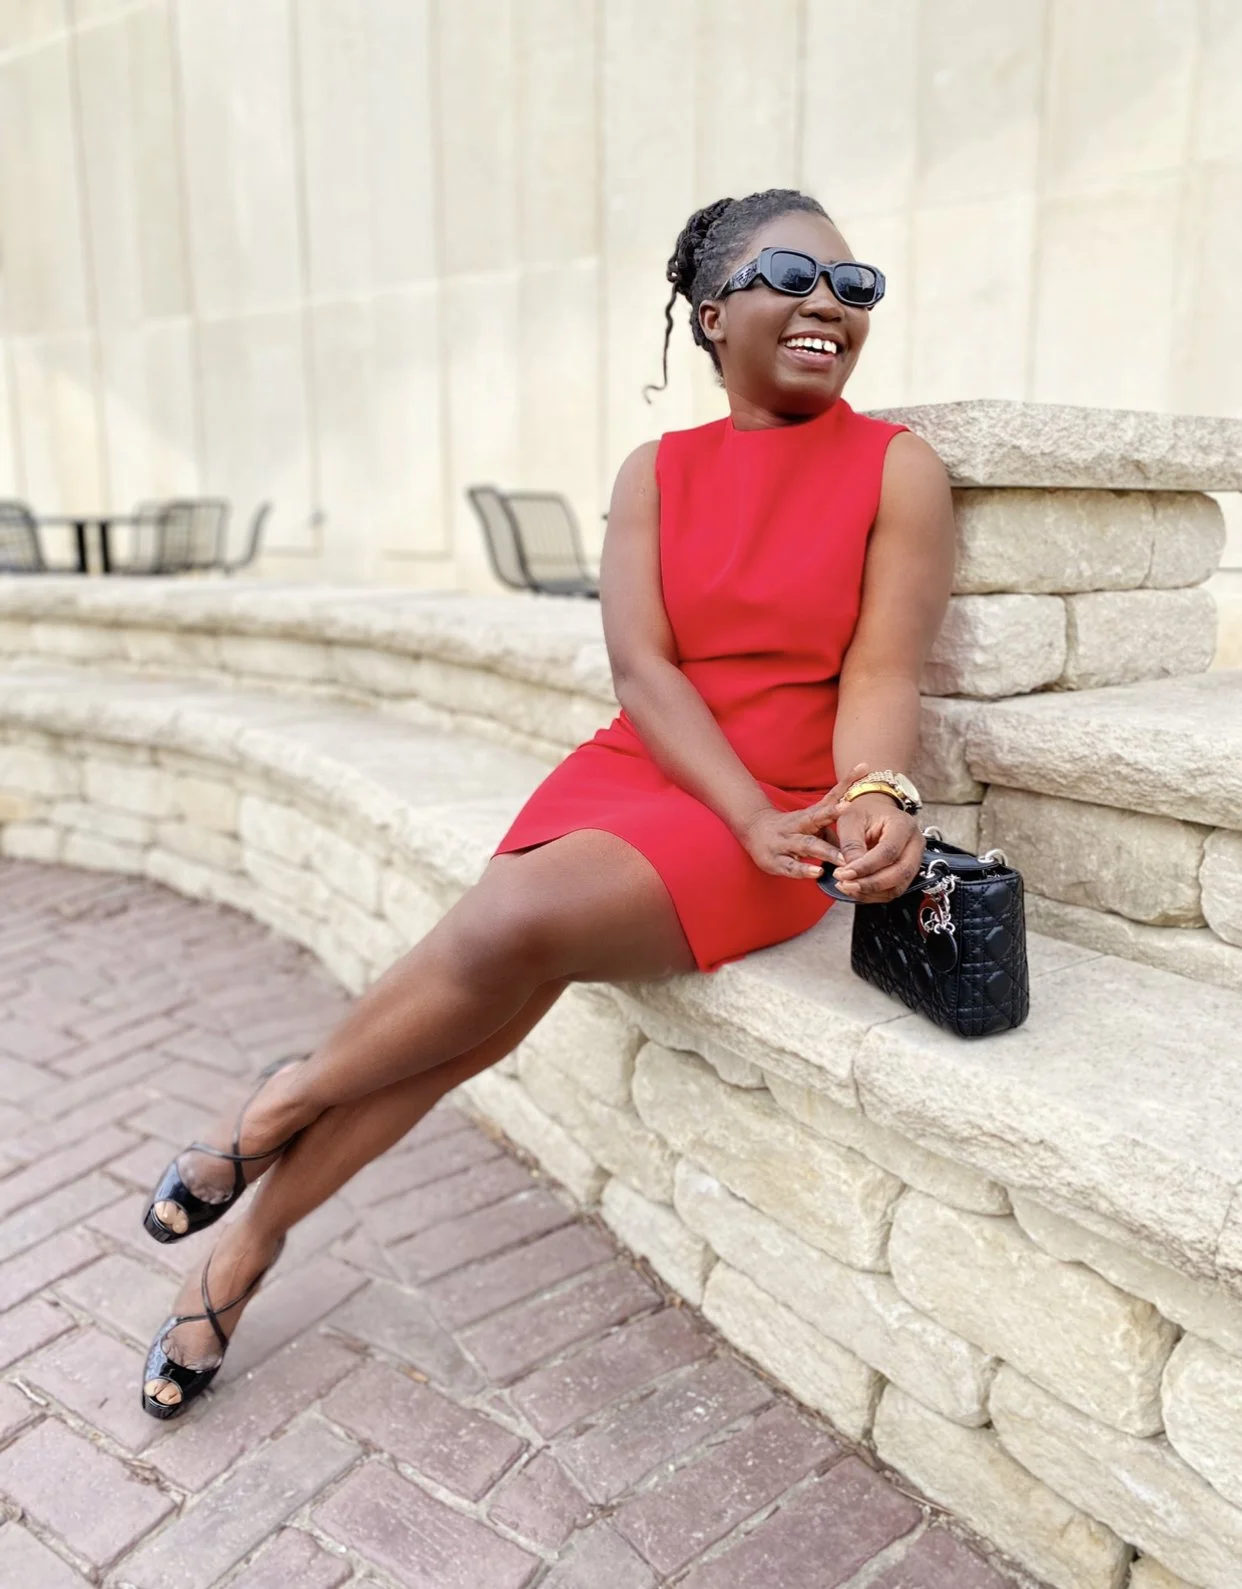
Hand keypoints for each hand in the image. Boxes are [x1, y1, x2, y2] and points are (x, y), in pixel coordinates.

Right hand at [738, 763, 870, 879]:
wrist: (753, 830)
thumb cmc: (792, 830)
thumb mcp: (812, 824)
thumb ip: (834, 830)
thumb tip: (861, 836)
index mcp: (809, 815)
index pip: (830, 797)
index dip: (846, 783)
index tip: (864, 767)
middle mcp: (797, 825)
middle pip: (816, 817)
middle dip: (832, 812)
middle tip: (849, 806)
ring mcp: (785, 842)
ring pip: (807, 845)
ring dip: (826, 851)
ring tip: (843, 859)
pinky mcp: (776, 861)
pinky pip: (792, 866)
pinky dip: (805, 870)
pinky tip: (818, 873)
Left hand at [828, 790, 924, 902]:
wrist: (876, 810)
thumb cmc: (864, 812)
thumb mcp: (851, 820)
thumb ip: (851, 846)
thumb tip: (849, 873)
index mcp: (903, 825)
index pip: (888, 851)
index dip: (865, 867)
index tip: (844, 874)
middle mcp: (914, 843)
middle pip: (899, 872)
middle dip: (869, 884)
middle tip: (845, 884)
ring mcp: (914, 859)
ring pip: (898, 886)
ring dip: (870, 892)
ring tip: (846, 886)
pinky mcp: (907, 872)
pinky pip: (893, 890)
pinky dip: (873, 894)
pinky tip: (856, 888)